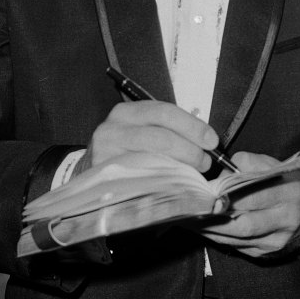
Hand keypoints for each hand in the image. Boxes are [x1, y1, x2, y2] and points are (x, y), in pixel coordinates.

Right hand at [77, 100, 219, 175]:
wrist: (88, 172)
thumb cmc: (124, 151)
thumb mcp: (141, 132)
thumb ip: (167, 131)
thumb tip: (206, 141)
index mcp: (127, 112)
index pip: (164, 112)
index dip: (192, 125)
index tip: (212, 140)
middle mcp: (113, 128)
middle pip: (160, 135)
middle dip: (190, 150)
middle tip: (205, 162)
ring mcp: (106, 154)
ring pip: (152, 159)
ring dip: (180, 168)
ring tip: (193, 174)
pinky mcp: (104, 178)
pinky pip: (140, 181)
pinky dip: (162, 183)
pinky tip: (173, 186)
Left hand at [198, 151, 299, 257]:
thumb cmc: (292, 185)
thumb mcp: (278, 166)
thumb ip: (251, 163)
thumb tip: (223, 171)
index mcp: (288, 193)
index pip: (254, 197)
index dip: (227, 197)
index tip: (204, 193)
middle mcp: (284, 220)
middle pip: (244, 225)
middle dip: (214, 220)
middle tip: (190, 212)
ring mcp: (277, 241)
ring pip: (239, 240)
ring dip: (211, 232)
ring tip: (190, 222)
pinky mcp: (269, 254)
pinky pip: (240, 248)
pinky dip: (220, 239)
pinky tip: (205, 231)